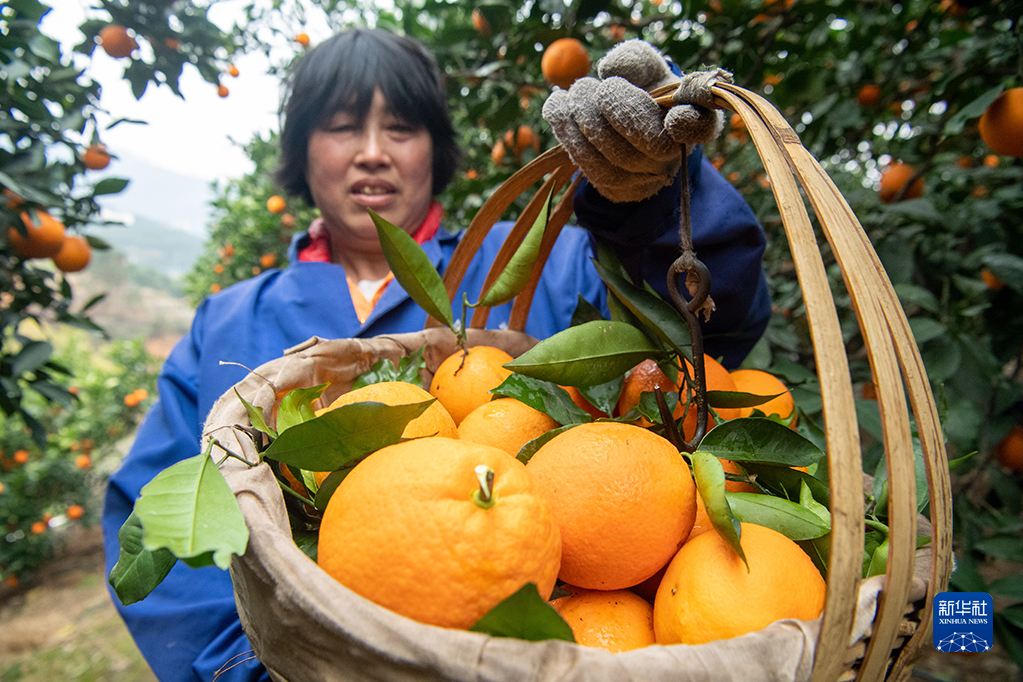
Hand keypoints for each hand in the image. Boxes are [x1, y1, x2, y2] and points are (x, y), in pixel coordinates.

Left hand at [542, 39, 723, 202]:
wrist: (624, 122)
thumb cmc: (641, 88)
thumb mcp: (643, 67)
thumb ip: (635, 60)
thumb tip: (612, 69)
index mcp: (694, 118)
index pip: (703, 127)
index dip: (692, 125)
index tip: (676, 116)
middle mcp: (676, 155)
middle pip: (651, 143)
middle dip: (613, 109)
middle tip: (587, 84)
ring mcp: (648, 179)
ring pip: (615, 160)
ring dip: (583, 120)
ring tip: (572, 92)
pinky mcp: (620, 191)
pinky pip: (591, 171)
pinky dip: (567, 134)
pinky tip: (556, 108)